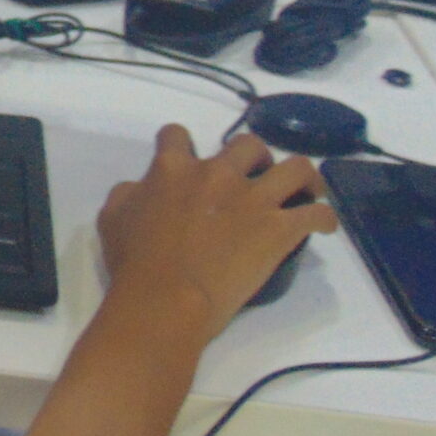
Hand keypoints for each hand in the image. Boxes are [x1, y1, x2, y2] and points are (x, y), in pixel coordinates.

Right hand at [97, 125, 338, 347]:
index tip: (187, 157)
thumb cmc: (133, 263)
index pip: (177, 135)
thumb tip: (141, 187)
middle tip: (254, 177)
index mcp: (173, 168)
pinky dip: (324, 217)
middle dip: (253, 157)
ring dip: (304, 176)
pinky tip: (323, 225)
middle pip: (248, 144)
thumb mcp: (111, 219)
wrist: (164, 300)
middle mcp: (218, 173)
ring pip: (297, 168)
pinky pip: (317, 214)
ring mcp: (253, 200)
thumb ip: (128, 193)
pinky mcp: (279, 229)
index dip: (181, 143)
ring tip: (306, 188)